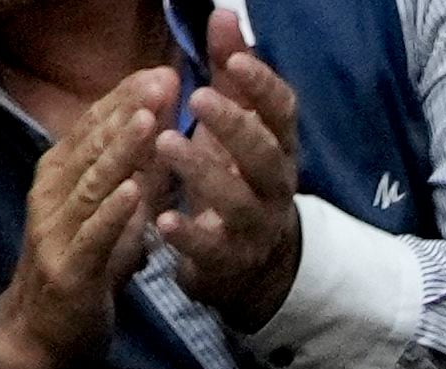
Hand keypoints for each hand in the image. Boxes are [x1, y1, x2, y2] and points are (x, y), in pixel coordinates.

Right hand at [0, 80, 166, 368]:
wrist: (44, 335)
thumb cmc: (83, 271)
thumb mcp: (113, 218)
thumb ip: (133, 182)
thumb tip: (164, 142)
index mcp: (60, 178)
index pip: (94, 128)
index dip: (126, 98)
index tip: (161, 72)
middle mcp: (52, 196)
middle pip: (92, 145)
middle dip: (128, 111)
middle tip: (164, 81)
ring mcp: (57, 231)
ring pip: (91, 183)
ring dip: (121, 151)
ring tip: (150, 121)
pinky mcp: (70, 269)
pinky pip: (94, 235)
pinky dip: (114, 212)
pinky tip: (136, 191)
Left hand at [151, 17, 303, 322]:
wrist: (252, 265)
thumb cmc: (237, 179)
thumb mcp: (239, 126)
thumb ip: (231, 74)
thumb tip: (224, 13)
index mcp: (276, 149)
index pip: (282, 114)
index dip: (263, 87)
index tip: (234, 59)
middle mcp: (273, 187)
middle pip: (265, 156)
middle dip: (235, 126)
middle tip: (198, 97)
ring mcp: (253, 227)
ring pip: (236, 200)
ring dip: (203, 171)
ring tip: (165, 142)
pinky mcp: (228, 260)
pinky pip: (211, 248)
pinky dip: (188, 235)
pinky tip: (163, 219)